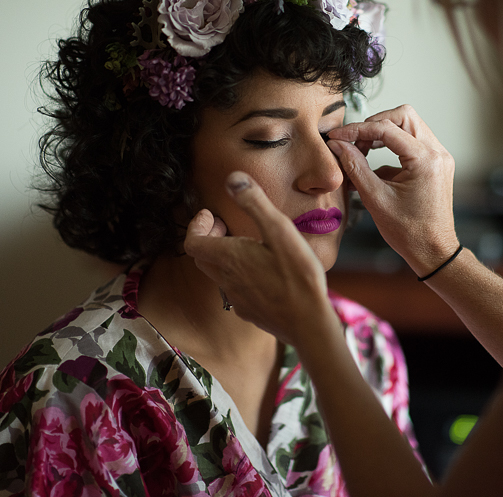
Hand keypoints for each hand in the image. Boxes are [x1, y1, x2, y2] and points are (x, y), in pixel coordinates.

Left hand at [183, 171, 339, 345]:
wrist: (309, 324)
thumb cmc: (298, 277)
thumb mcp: (280, 231)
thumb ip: (255, 203)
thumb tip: (233, 178)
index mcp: (230, 258)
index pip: (192, 242)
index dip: (196, 225)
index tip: (211, 214)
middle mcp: (227, 279)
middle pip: (202, 257)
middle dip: (208, 238)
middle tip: (225, 226)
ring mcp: (237, 299)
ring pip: (218, 274)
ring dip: (224, 256)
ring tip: (246, 246)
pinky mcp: (250, 312)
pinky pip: (235, 290)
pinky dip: (239, 275)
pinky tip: (262, 272)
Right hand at [328, 104, 458, 276]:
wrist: (434, 252)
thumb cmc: (409, 232)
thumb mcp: (375, 198)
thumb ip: (355, 166)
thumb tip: (338, 145)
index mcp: (425, 160)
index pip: (387, 128)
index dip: (357, 129)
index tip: (337, 137)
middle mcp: (437, 153)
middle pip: (403, 116)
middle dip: (374, 124)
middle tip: (353, 141)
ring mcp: (439, 158)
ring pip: (409, 126)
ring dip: (383, 134)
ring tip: (362, 151)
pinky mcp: (436, 164)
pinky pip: (412, 143)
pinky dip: (392, 148)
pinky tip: (374, 168)